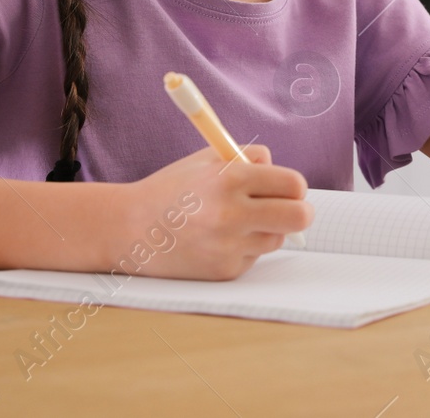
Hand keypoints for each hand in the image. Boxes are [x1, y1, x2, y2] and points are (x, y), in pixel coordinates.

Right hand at [117, 143, 313, 280]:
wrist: (129, 229)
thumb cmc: (173, 189)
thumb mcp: (208, 159)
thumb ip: (250, 158)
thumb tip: (289, 179)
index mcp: (229, 179)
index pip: (293, 184)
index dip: (295, 186)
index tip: (289, 188)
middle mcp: (231, 214)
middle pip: (299, 216)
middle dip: (301, 212)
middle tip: (292, 209)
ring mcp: (228, 246)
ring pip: (277, 238)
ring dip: (268, 229)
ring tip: (236, 222)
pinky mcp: (224, 271)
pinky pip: (254, 256)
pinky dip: (245, 248)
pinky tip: (217, 240)